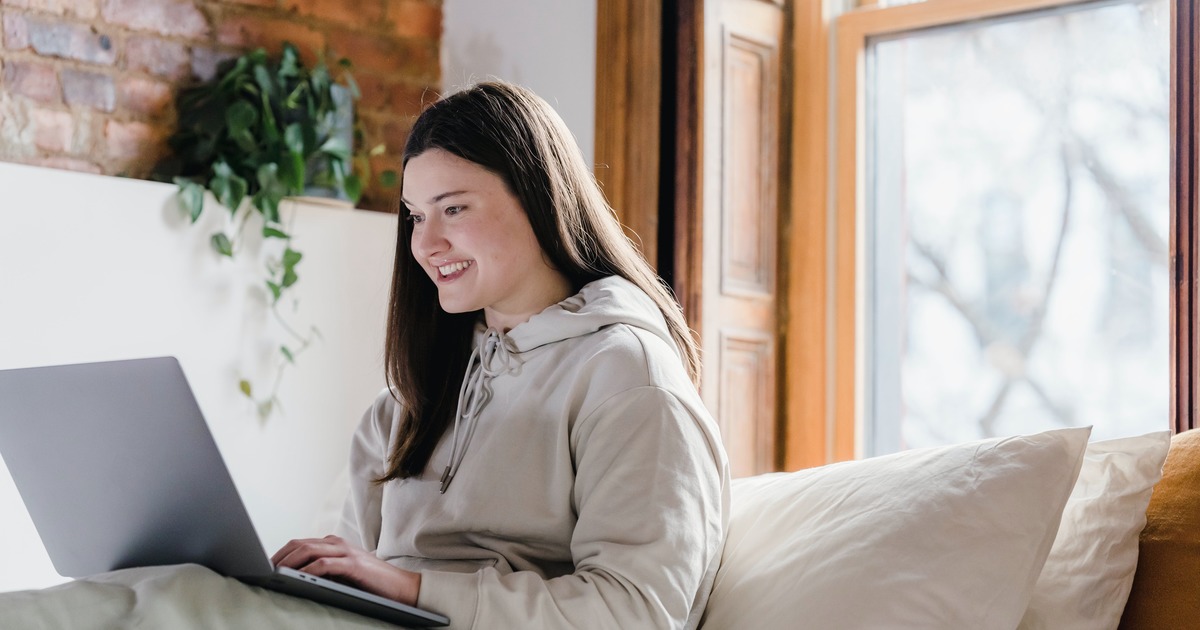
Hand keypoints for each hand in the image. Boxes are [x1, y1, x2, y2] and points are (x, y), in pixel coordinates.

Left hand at [271, 535, 420, 605]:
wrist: (402, 587)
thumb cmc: (371, 583)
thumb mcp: (342, 574)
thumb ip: (323, 570)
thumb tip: (293, 578)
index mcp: (334, 544)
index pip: (300, 543)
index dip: (281, 553)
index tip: (266, 566)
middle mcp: (337, 543)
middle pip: (300, 544)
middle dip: (279, 557)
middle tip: (264, 570)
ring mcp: (346, 552)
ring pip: (309, 551)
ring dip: (289, 563)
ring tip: (275, 574)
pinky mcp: (353, 565)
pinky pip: (324, 564)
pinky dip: (309, 570)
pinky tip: (299, 578)